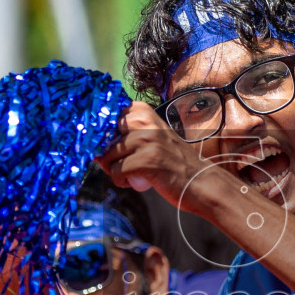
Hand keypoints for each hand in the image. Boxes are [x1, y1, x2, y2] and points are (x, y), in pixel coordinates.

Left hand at [96, 102, 212, 206]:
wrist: (200, 181)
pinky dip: (120, 181)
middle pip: (103, 137)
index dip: (100, 133)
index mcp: (143, 112)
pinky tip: (132, 182)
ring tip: (130, 174)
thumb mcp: (151, 138)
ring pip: (107, 156)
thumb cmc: (173, 162)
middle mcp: (144, 122)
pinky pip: (116, 171)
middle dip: (106, 154)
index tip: (108, 145)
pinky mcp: (147, 160)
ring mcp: (146, 140)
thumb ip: (127, 135)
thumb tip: (94, 144)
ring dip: (114, 170)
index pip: (106, 115)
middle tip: (121, 164)